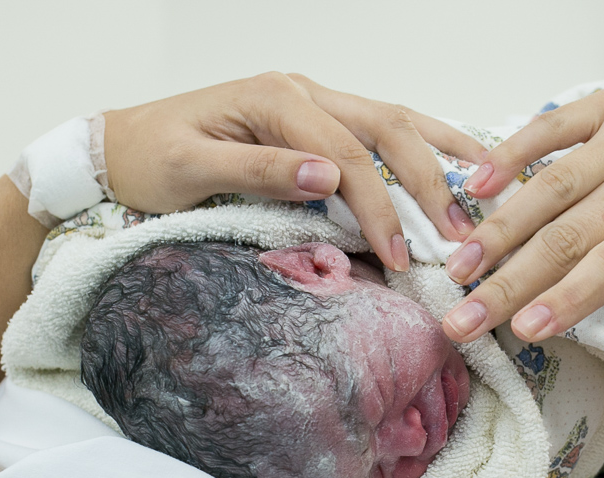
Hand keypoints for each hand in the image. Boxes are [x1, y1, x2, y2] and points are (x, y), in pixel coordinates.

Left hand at [104, 72, 484, 271]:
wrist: (120, 146)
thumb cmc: (149, 160)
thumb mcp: (191, 169)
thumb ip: (261, 170)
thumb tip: (329, 179)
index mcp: (274, 99)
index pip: (347, 156)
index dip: (380, 208)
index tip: (399, 257)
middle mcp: (301, 92)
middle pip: (386, 129)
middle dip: (427, 183)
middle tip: (458, 235)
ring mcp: (311, 102)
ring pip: (393, 121)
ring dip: (438, 157)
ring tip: (483, 191)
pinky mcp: (314, 120)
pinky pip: (379, 128)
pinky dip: (421, 145)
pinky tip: (454, 161)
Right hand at [440, 68, 603, 377]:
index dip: (566, 299)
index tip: (523, 331)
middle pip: (568, 234)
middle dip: (510, 281)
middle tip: (463, 318)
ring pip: (551, 185)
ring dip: (500, 227)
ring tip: (459, 265)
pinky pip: (554, 126)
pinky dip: (513, 152)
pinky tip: (476, 185)